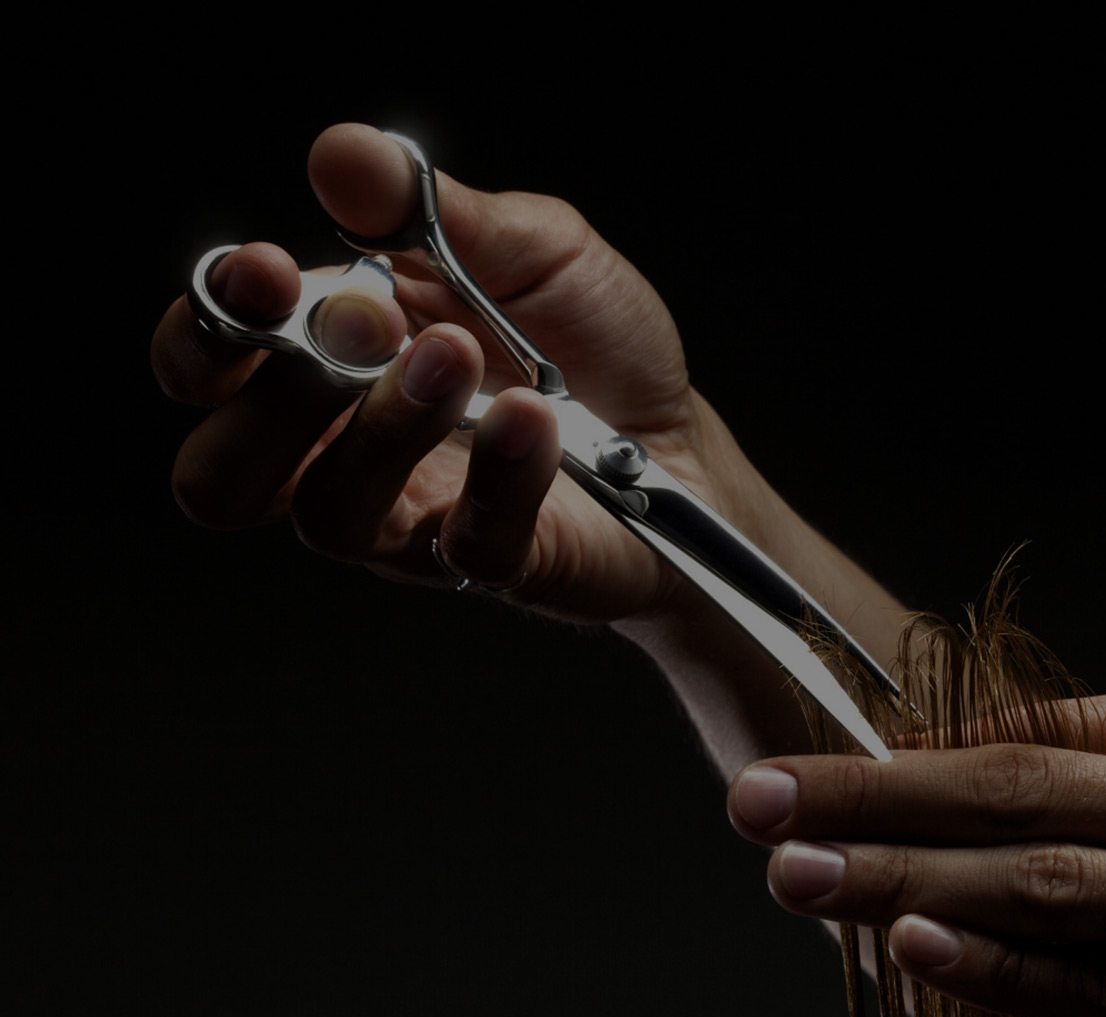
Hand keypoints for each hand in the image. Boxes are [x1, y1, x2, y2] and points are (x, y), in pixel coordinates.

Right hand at [152, 124, 779, 622]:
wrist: (689, 439)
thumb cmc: (592, 347)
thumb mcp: (529, 248)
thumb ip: (431, 210)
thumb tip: (343, 153)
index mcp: (326, 360)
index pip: (206, 366)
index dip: (206, 329)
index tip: (262, 273)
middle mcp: (344, 453)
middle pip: (221, 476)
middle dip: (269, 399)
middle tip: (365, 327)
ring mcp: (413, 522)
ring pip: (329, 514)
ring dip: (385, 425)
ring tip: (460, 355)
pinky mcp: (493, 563)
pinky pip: (467, 541)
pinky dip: (501, 472)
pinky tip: (535, 418)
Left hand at [727, 589, 1105, 1016]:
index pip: (1082, 712)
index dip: (955, 735)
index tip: (861, 745)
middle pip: (1031, 788)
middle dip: (875, 796)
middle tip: (760, 801)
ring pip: (1056, 890)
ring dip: (908, 882)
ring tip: (801, 879)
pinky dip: (1012, 974)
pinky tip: (925, 955)